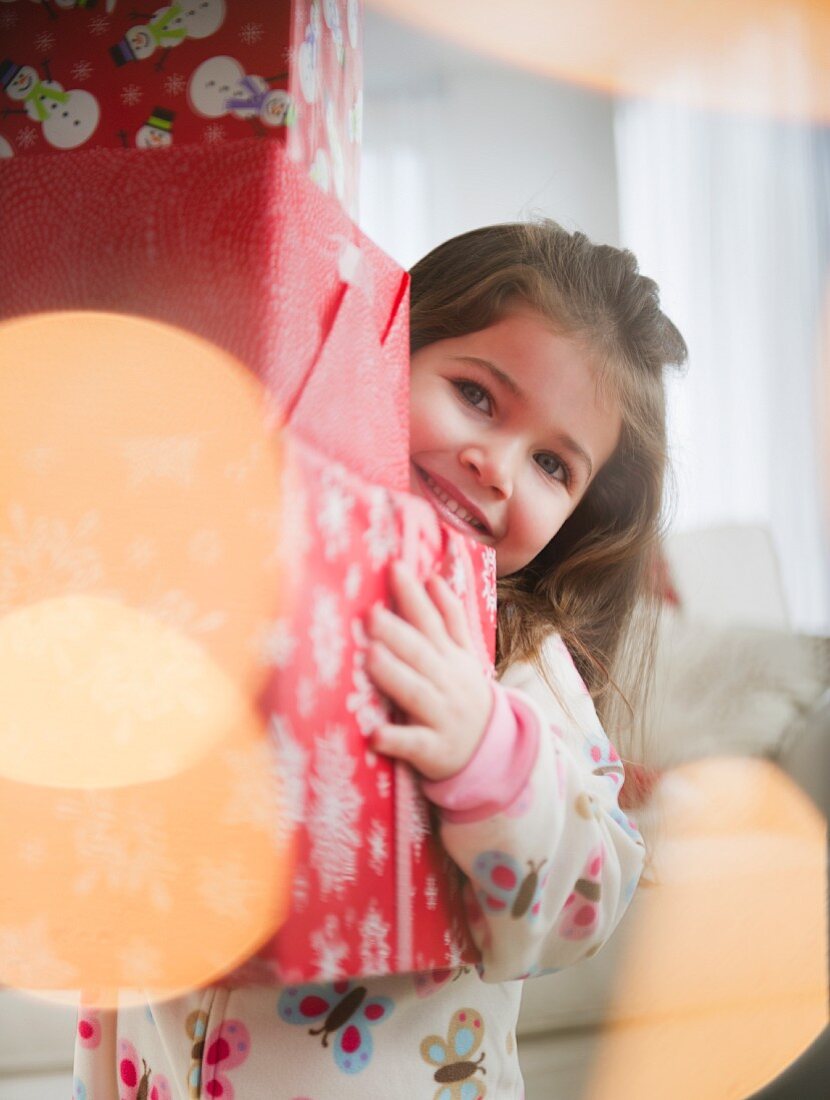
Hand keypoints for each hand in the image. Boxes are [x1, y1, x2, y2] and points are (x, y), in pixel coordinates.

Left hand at [365, 560, 492, 781]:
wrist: (490, 749)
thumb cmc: (463, 694)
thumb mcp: (464, 655)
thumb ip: (451, 618)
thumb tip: (433, 577)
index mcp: (452, 657)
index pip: (432, 620)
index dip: (415, 595)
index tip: (395, 567)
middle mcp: (447, 681)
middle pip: (421, 653)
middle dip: (397, 633)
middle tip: (371, 613)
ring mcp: (441, 715)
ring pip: (416, 693)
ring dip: (394, 675)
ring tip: (370, 656)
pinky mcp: (433, 749)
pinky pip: (414, 744)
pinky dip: (396, 739)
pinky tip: (375, 735)